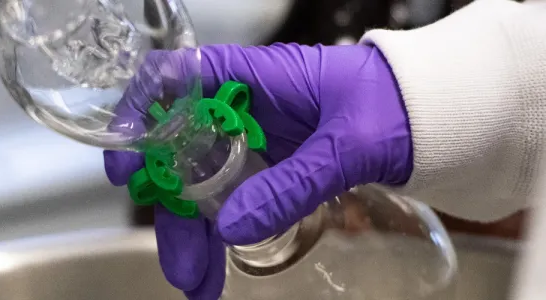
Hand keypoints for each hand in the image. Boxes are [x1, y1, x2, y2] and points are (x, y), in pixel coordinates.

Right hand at [104, 43, 411, 298]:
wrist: (440, 114)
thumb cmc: (398, 102)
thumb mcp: (346, 145)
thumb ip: (291, 185)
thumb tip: (232, 227)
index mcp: (253, 78)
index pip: (174, 80)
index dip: (140, 118)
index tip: (129, 165)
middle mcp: (243, 107)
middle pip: (183, 151)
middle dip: (172, 208)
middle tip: (177, 260)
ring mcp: (256, 140)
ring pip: (205, 184)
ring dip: (195, 234)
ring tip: (196, 283)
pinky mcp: (273, 168)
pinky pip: (235, 201)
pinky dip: (224, 236)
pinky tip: (218, 269)